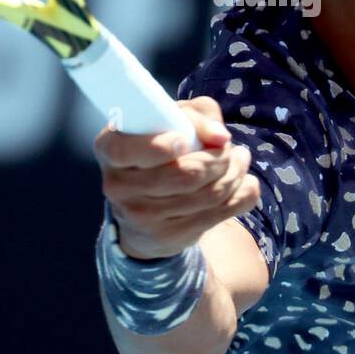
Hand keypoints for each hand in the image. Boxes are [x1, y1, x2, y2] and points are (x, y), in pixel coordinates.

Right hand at [94, 96, 260, 259]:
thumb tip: (220, 137)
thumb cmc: (159, 149)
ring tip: (241, 159)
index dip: (158, 147)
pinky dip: (242, 193)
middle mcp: (119, 187)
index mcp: (110, 150)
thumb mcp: (169, 121)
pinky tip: (244, 182)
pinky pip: (222, 213)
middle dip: (219, 158)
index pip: (125, 151)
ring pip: (209, 194)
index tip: (182, 141)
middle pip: (185, 174)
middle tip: (229, 147)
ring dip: (235, 172)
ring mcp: (143, 217)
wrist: (145, 210)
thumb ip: (195, 116)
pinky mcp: (170, 237)